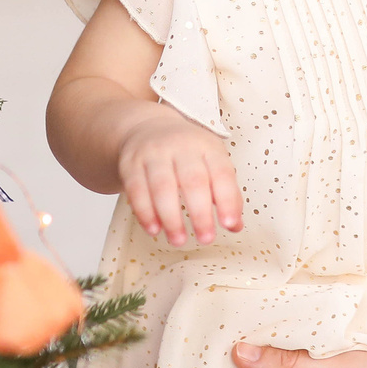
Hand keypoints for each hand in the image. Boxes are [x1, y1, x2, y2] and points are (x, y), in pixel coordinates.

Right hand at [115, 107, 239, 245]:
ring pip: (162, 186)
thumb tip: (235, 226)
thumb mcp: (211, 163)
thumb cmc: (187, 154)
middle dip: (200, 213)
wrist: (147, 127)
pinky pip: (136, 190)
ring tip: (178, 240)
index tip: (229, 224)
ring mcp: (154, 153)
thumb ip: (225, 194)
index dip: (228, 199)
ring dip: (171, 217)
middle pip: (192, 180)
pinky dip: (145, 212)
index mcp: (207, 146)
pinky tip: (154, 230)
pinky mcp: (131, 163)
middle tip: (206, 239)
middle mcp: (181, 146)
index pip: (222, 173)